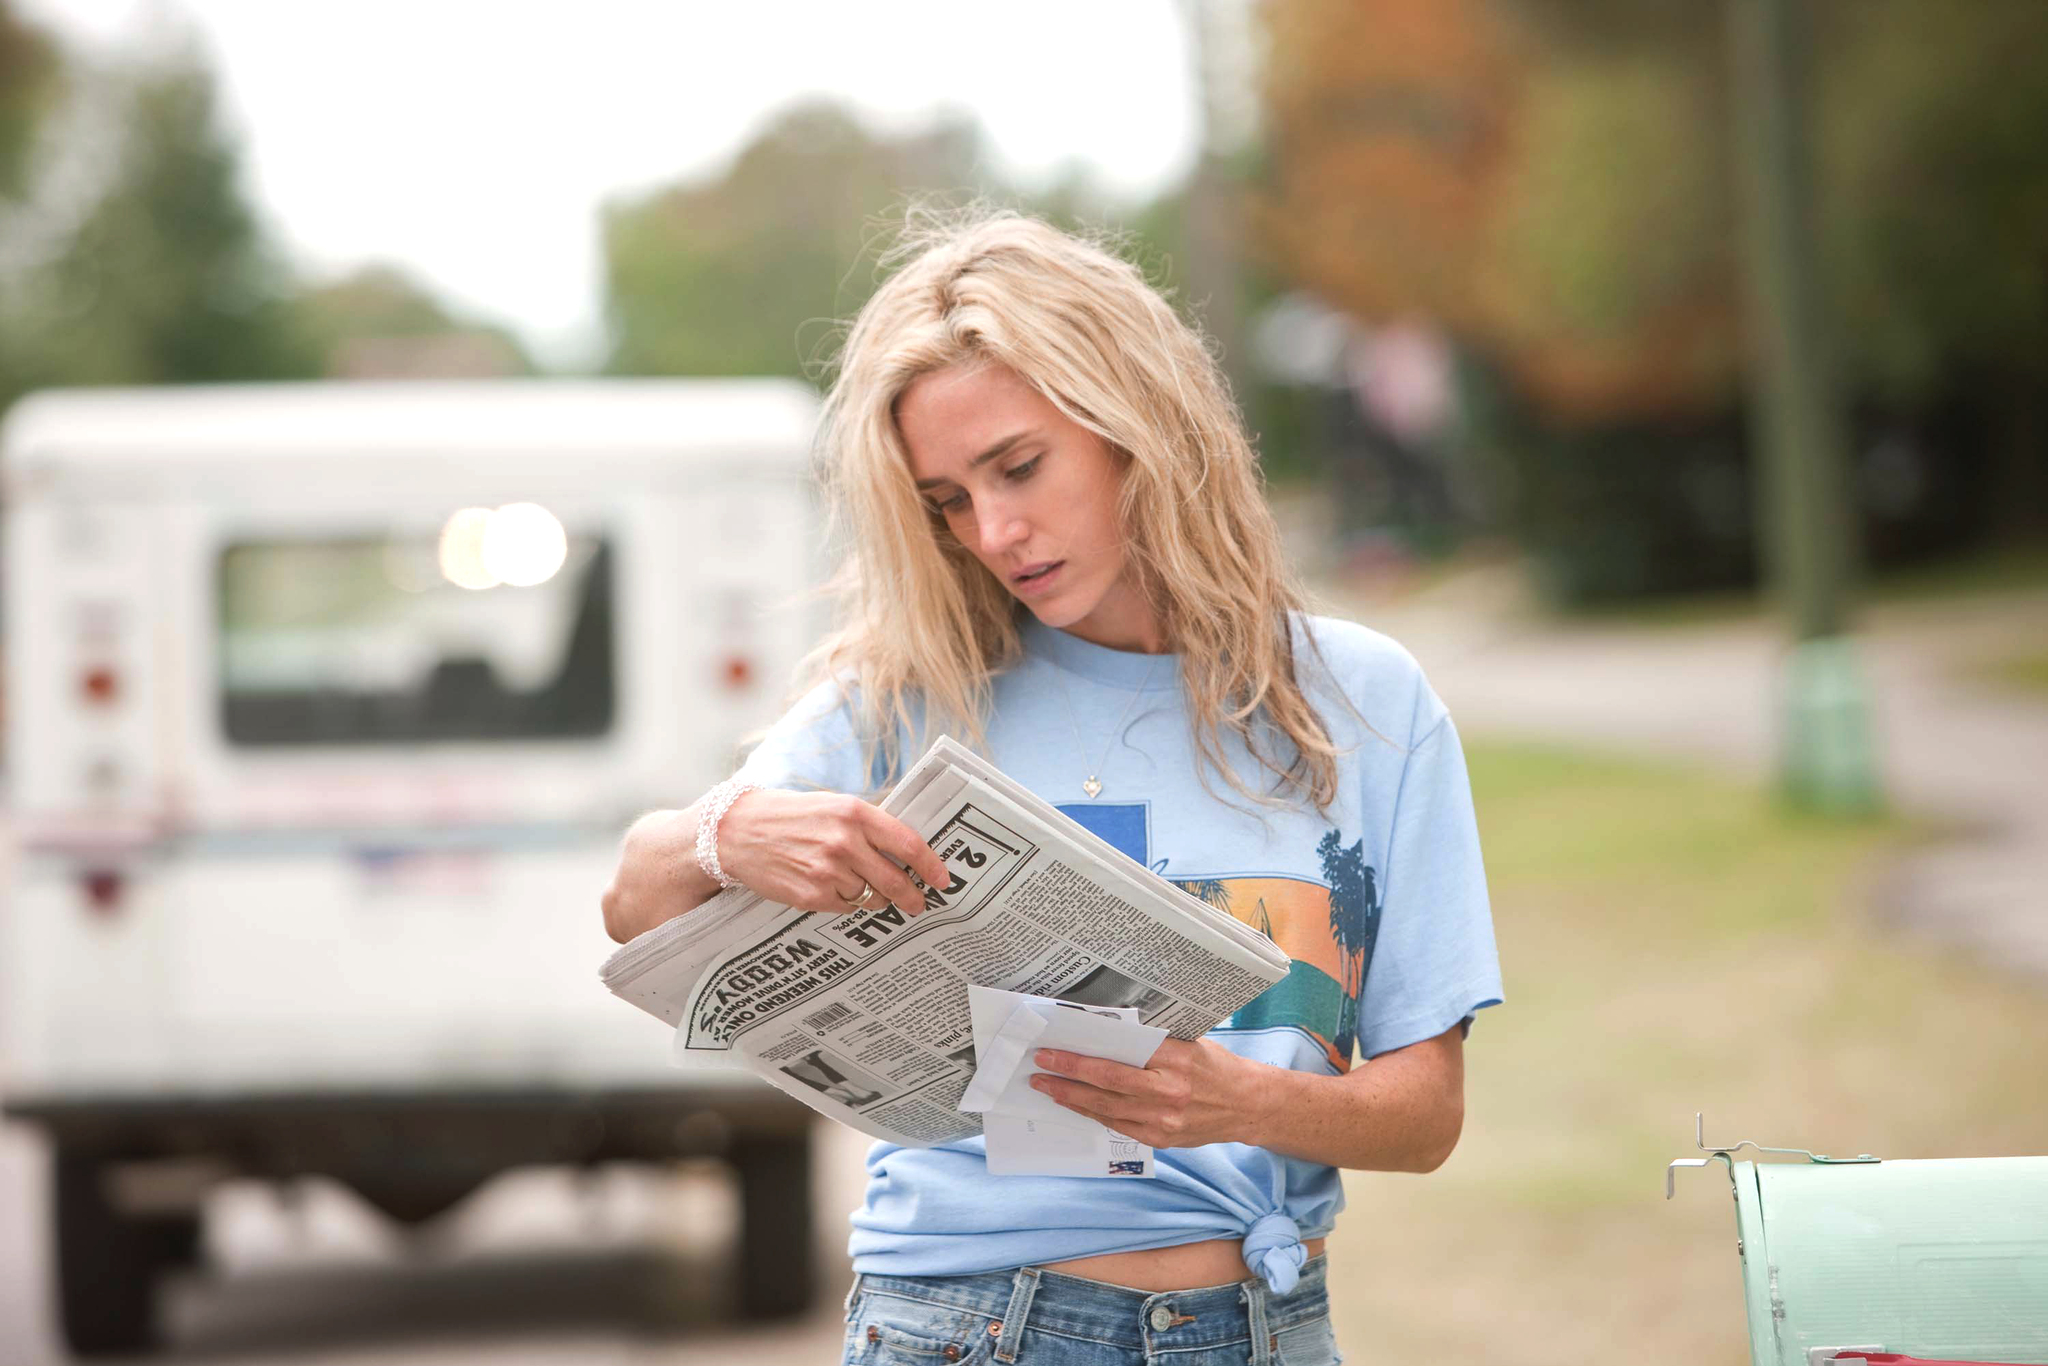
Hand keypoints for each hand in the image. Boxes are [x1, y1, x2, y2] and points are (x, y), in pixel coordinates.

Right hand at [716, 790, 952, 916]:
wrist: (737, 832)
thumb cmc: (790, 816)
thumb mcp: (833, 806)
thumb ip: (868, 825)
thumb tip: (906, 851)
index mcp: (854, 813)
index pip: (908, 844)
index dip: (931, 866)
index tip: (943, 879)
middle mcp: (844, 842)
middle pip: (896, 880)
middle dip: (913, 896)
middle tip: (919, 903)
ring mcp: (828, 872)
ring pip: (871, 897)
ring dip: (873, 897)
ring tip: (857, 884)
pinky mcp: (812, 895)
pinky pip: (846, 907)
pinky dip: (846, 902)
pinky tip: (830, 887)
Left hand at [1028, 1038, 1276, 1149]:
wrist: (1248, 1106)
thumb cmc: (1216, 1066)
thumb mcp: (1190, 1041)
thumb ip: (1152, 1041)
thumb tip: (1104, 1031)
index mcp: (1177, 1059)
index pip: (1120, 1056)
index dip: (1083, 1056)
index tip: (1055, 1048)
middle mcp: (1170, 1092)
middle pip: (1108, 1084)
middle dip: (1069, 1075)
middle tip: (1040, 1066)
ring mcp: (1166, 1120)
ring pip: (1108, 1109)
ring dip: (1073, 1098)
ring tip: (1048, 1087)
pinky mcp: (1163, 1139)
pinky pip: (1119, 1126)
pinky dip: (1094, 1114)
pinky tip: (1076, 1104)